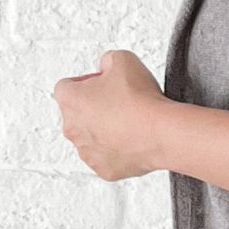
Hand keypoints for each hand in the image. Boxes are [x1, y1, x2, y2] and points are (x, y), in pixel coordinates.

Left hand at [53, 49, 170, 180]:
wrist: (161, 134)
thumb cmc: (140, 101)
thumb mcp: (123, 59)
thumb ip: (107, 60)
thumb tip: (107, 67)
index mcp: (70, 100)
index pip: (67, 86)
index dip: (88, 82)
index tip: (105, 84)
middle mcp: (72, 129)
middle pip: (77, 114)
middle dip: (94, 108)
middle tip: (120, 102)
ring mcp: (87, 152)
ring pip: (91, 138)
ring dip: (104, 130)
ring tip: (129, 122)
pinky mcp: (104, 170)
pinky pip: (107, 157)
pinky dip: (117, 150)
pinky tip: (132, 140)